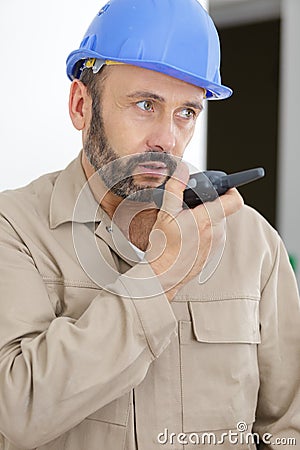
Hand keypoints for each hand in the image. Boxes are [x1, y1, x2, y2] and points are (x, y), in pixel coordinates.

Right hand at [146, 162, 243, 300]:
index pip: (234, 200)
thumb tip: (182, 170)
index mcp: (207, 220)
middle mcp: (216, 232)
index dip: (231, 189)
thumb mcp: (165, 214)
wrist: (162, 276)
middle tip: (191, 202)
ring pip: (216, 221)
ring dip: (205, 216)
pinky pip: (212, 234)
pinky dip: (202, 230)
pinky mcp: (211, 253)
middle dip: (209, 202)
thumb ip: (175, 189)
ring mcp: (215, 244)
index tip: (223, 185)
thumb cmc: (163, 248)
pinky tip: (186, 234)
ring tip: (185, 220)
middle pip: (222, 209)